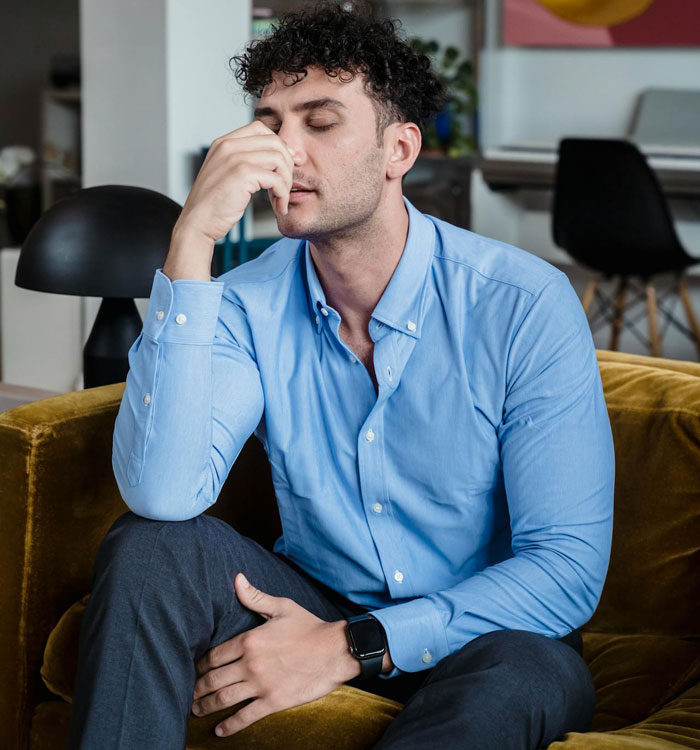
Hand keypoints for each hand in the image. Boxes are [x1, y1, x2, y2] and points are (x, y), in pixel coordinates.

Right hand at [175, 119, 295, 246]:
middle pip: (274, 142)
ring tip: (281, 199)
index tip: (286, 166)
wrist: (196, 223)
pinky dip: (283, 195)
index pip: (260, 129)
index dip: (279, 146)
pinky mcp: (242, 175)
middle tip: (286, 187)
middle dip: (288, 165)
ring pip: (279, 159)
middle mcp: (228, 146)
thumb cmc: (213, 205)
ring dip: (286, 182)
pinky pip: (276, 179)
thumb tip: (279, 157)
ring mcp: (235, 158)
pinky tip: (279, 207)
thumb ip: (246, 162)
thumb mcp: (226, 175)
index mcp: (223, 143)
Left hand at [192, 572, 359, 737]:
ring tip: (196, 710)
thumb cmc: (309, 627)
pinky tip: (219, 730)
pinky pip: (244, 717)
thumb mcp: (282, 608)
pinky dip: (229, 726)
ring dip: (206, 706)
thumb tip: (237, 579)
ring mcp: (260, 685)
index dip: (201, 664)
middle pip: (214, 679)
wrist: (334, 651)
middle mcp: (250, 664)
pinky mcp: (273, 702)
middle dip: (198, 687)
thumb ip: (255, 597)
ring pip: (224, 699)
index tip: (195, 669)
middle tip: (189, 693)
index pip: (215, 655)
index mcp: (249, 640)